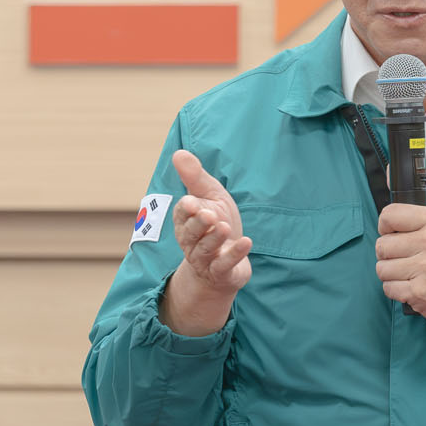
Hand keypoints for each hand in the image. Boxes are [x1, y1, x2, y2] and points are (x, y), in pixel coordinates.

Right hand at [160, 150, 250, 335]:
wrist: (227, 263)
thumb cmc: (216, 224)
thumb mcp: (210, 196)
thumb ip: (195, 177)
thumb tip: (178, 152)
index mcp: (186, 221)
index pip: (182, 214)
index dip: (186, 209)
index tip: (192, 202)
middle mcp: (191, 241)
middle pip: (191, 233)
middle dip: (198, 224)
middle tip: (209, 215)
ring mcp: (205, 259)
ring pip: (205, 249)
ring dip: (214, 238)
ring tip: (225, 227)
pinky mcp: (221, 273)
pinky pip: (224, 265)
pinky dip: (234, 255)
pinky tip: (246, 243)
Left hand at [376, 204, 425, 328]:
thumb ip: (418, 221)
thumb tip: (385, 224)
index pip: (389, 215)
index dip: (386, 228)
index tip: (395, 237)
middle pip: (382, 245)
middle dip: (389, 256)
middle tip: (409, 261)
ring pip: (381, 269)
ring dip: (393, 275)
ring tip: (413, 275)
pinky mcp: (420, 292)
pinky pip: (388, 288)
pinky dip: (397, 290)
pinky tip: (414, 288)